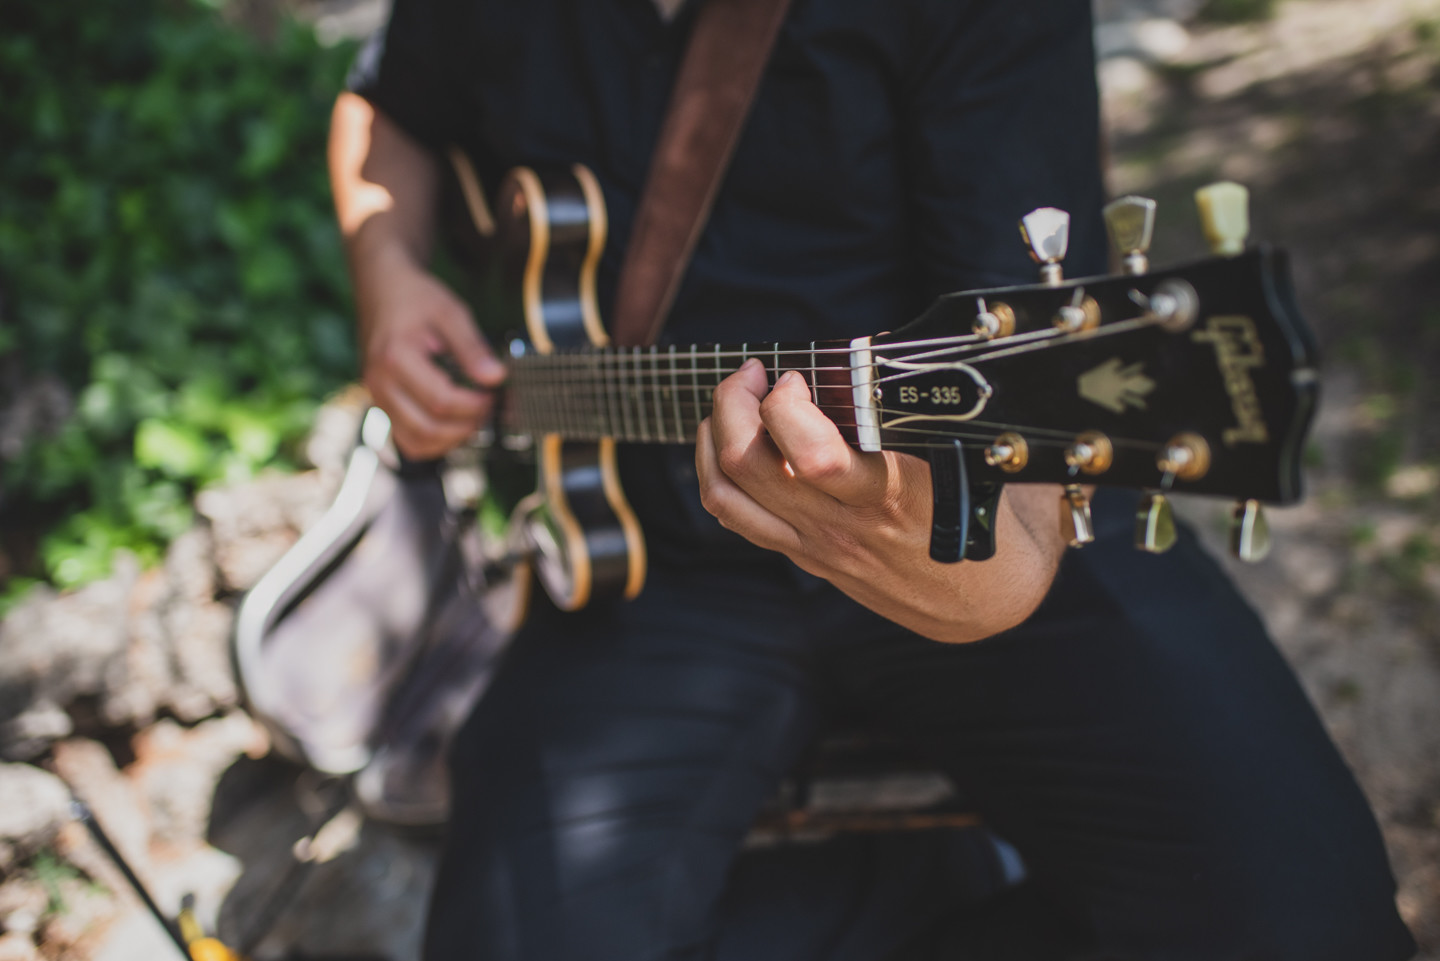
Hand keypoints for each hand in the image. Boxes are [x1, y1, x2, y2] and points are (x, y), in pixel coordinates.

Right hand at [356, 247, 505, 459]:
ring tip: (472, 417)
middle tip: (487, 407)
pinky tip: (453, 424)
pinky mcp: (382, 403)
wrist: (382, 288)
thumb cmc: (415, 297)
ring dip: (451, 439)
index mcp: (395, 358)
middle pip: (427, 428)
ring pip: (415, 442)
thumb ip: (472, 347)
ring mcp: (377, 396)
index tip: (493, 394)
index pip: (440, 401)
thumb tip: (496, 377)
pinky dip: (432, 442)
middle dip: (466, 425)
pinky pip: (406, 439)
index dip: (474, 405)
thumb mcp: (450, 312)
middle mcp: (380, 382)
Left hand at [695, 359, 1067, 642]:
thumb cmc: (988, 520)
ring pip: (728, 494)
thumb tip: (878, 357)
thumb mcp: (974, 461)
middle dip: (735, 402)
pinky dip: (717, 474)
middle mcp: (843, 523)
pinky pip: (738, 518)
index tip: (797, 375)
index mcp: (890, 495)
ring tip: (735, 402)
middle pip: (750, 464)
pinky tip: (729, 443)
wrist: (985, 603)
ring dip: (716, 436)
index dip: (788, 403)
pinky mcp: (805, 556)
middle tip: (755, 373)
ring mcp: (816, 544)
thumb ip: (927, 415)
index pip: (814, 457)